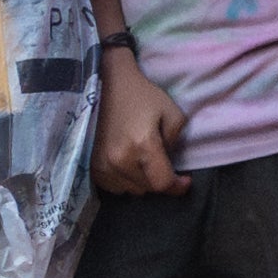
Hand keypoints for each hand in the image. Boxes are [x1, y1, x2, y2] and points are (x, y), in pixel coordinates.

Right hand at [95, 47, 183, 197]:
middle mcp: (120, 161)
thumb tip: (169, 161)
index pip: (162, 183)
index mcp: (142, 146)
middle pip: (147, 189)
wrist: (107, 87)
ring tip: (144, 163)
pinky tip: (129, 165)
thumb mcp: (172, 113)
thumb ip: (176, 141)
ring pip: (131, 190)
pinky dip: (125, 180)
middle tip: (163, 163)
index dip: (177, 186)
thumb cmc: (142, 96)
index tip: (184, 181)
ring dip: (142, 181)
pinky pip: (115, 187)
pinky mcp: (92, 167)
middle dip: (159, 179)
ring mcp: (103, 166)